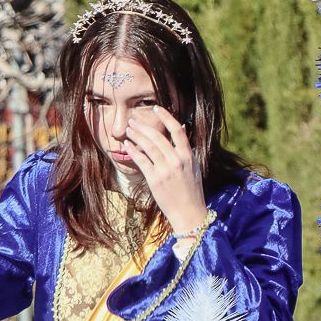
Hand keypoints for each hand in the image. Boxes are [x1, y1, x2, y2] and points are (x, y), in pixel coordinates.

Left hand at [122, 105, 208, 234]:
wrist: (189, 212)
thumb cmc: (191, 191)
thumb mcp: (194, 167)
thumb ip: (186, 149)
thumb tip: (182, 129)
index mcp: (189, 156)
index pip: (178, 130)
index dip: (166, 117)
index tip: (157, 108)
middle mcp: (178, 160)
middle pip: (158, 136)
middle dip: (143, 126)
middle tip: (133, 121)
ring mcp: (166, 170)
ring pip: (148, 146)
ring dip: (136, 135)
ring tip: (128, 130)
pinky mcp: (155, 179)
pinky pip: (141, 160)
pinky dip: (133, 150)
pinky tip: (127, 145)